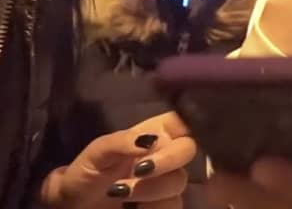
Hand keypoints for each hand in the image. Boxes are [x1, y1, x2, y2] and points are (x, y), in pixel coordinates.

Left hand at [39, 111, 195, 208]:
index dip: (187, 122)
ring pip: (179, 180)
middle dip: (167, 159)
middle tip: (139, 170)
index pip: (182, 120)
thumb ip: (123, 141)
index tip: (167, 136)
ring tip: (119, 192)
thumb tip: (151, 140)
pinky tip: (132, 207)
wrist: (73, 208)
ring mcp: (167, 183)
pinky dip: (154, 207)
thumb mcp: (98, 151)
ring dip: (151, 188)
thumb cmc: (86, 172)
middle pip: (189, 149)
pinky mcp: (164, 206)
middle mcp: (166, 155)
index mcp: (155, 133)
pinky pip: (173, 205)